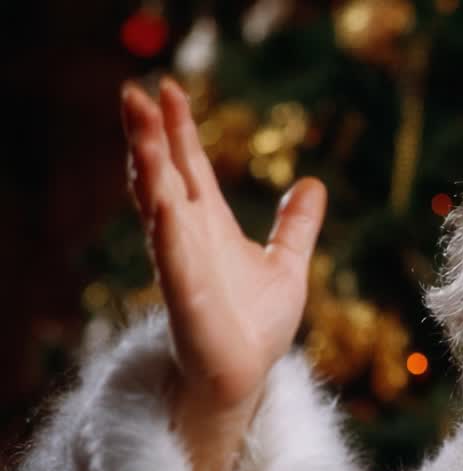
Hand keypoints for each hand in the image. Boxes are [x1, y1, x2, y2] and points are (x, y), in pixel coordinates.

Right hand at [122, 77, 326, 470]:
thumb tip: (312, 183)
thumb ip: (295, 225)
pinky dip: (168, 231)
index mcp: (209, 225)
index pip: (189, 166)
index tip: (168, 87)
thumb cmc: (257, 324)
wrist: (247, 375)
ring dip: (149, 171)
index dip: (178, 129)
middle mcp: (188, 237)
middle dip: (149, 136)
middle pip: (163, 176)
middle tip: (134, 92)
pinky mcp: (186, 299)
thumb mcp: (287, 264)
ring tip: (143, 133)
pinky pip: (173, 259)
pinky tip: (164, 203)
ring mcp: (182, 265)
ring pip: (159, 209)